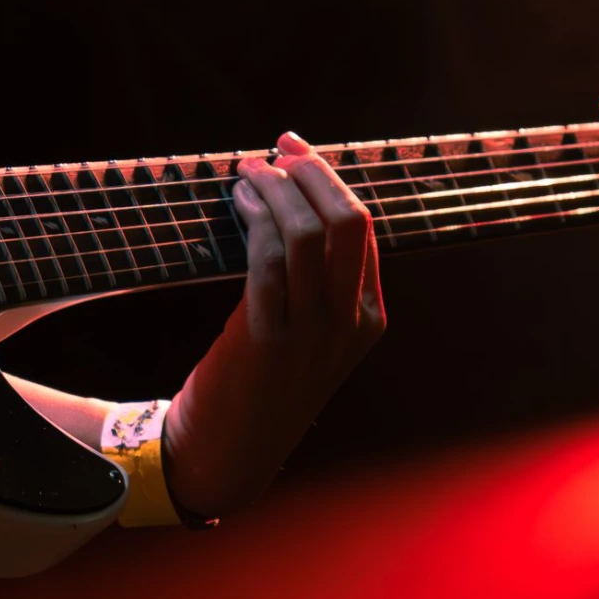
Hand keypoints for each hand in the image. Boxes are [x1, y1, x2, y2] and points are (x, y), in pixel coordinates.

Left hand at [165, 132, 385, 515]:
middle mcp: (349, 325)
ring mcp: (312, 336)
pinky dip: (254, 221)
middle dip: (312, 172)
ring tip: (248, 171)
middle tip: (277, 148)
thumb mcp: (306, 334)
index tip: (296, 151)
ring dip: (276, 189)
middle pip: (348, 222)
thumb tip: (292, 202)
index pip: (364, 230)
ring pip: (308, 235)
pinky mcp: (268, 342)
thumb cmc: (259, 382)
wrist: (229, 451)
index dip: (330, 180)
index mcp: (369, 319)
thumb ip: (315, 283)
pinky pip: (269, 262)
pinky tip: (238, 203)